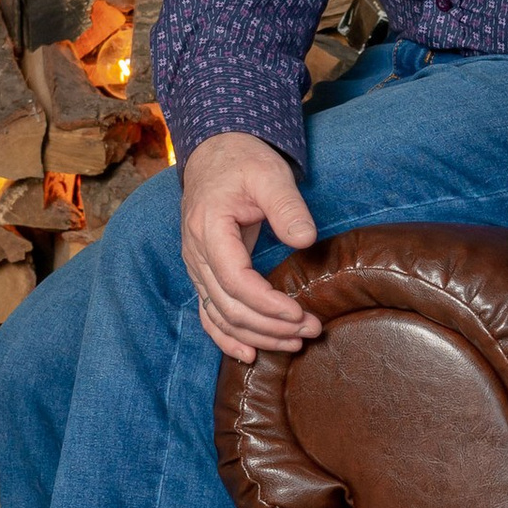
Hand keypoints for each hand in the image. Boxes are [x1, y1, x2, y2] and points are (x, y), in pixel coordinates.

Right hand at [178, 132, 319, 362]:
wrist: (216, 153)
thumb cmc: (244, 162)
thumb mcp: (270, 175)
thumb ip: (288, 206)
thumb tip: (306, 240)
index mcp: (209, 229)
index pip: (235, 281)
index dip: (268, 304)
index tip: (300, 314)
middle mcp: (196, 254)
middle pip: (229, 306)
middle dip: (271, 326)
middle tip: (311, 330)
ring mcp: (196, 266)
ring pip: (220, 316)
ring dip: (256, 336)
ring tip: (294, 344)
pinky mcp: (203, 273)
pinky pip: (209, 314)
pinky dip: (226, 337)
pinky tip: (249, 355)